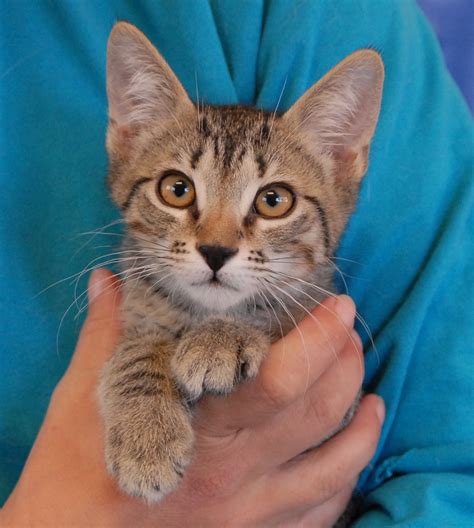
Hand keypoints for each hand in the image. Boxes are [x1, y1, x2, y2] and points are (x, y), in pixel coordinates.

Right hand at [0, 269, 383, 526]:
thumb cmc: (72, 471)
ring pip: (336, 459)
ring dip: (360, 410)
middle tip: (347, 325)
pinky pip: (327, 503)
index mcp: (196, 429)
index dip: (317, 337)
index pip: (278, 378)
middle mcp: (234, 474)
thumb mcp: (84, 397)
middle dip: (344, 359)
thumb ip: (107, 331)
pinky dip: (350, 464)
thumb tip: (107, 279)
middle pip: (318, 410)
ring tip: (363, 373)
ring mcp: (253, 513)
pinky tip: (356, 437)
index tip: (336, 305)